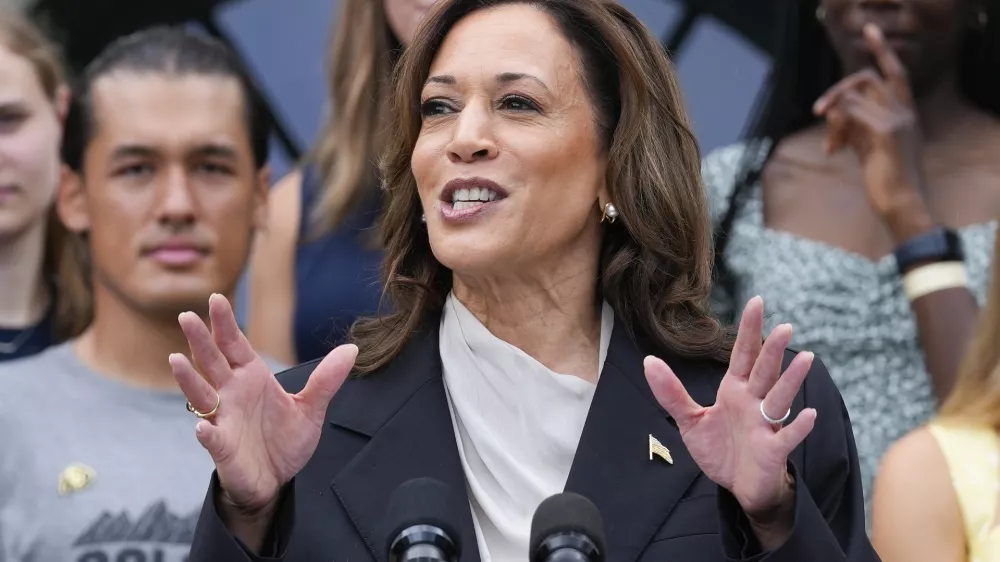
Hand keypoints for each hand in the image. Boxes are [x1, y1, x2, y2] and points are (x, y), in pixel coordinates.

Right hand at [171, 294, 356, 512]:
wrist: (275, 479)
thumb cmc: (285, 440)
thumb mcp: (311, 407)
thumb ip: (326, 379)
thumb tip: (352, 349)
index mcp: (251, 377)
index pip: (234, 345)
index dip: (225, 323)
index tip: (216, 299)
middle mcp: (231, 393)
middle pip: (212, 362)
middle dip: (200, 339)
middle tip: (187, 316)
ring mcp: (223, 419)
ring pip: (202, 395)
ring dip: (189, 379)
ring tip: (176, 359)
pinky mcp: (223, 448)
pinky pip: (212, 439)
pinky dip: (207, 433)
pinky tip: (203, 427)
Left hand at [644, 297, 815, 545]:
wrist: (737, 487)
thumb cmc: (719, 450)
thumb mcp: (690, 420)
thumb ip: (670, 392)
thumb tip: (648, 361)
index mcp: (734, 391)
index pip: (743, 355)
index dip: (749, 330)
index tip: (756, 302)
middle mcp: (753, 402)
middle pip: (764, 371)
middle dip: (772, 350)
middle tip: (784, 327)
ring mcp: (765, 425)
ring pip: (780, 398)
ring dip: (792, 380)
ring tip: (806, 358)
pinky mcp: (773, 450)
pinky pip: (787, 437)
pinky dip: (798, 427)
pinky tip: (808, 414)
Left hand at [813, 23, 931, 236]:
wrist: (900, 204)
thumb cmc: (884, 181)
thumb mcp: (867, 147)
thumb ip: (855, 125)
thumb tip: (832, 113)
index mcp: (905, 113)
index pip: (895, 73)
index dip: (881, 50)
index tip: (868, 29)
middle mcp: (905, 111)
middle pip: (866, 78)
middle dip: (837, 91)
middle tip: (818, 111)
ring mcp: (898, 120)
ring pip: (852, 96)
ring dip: (833, 118)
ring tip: (832, 145)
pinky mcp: (886, 132)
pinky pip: (849, 112)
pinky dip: (835, 129)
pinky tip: (833, 151)